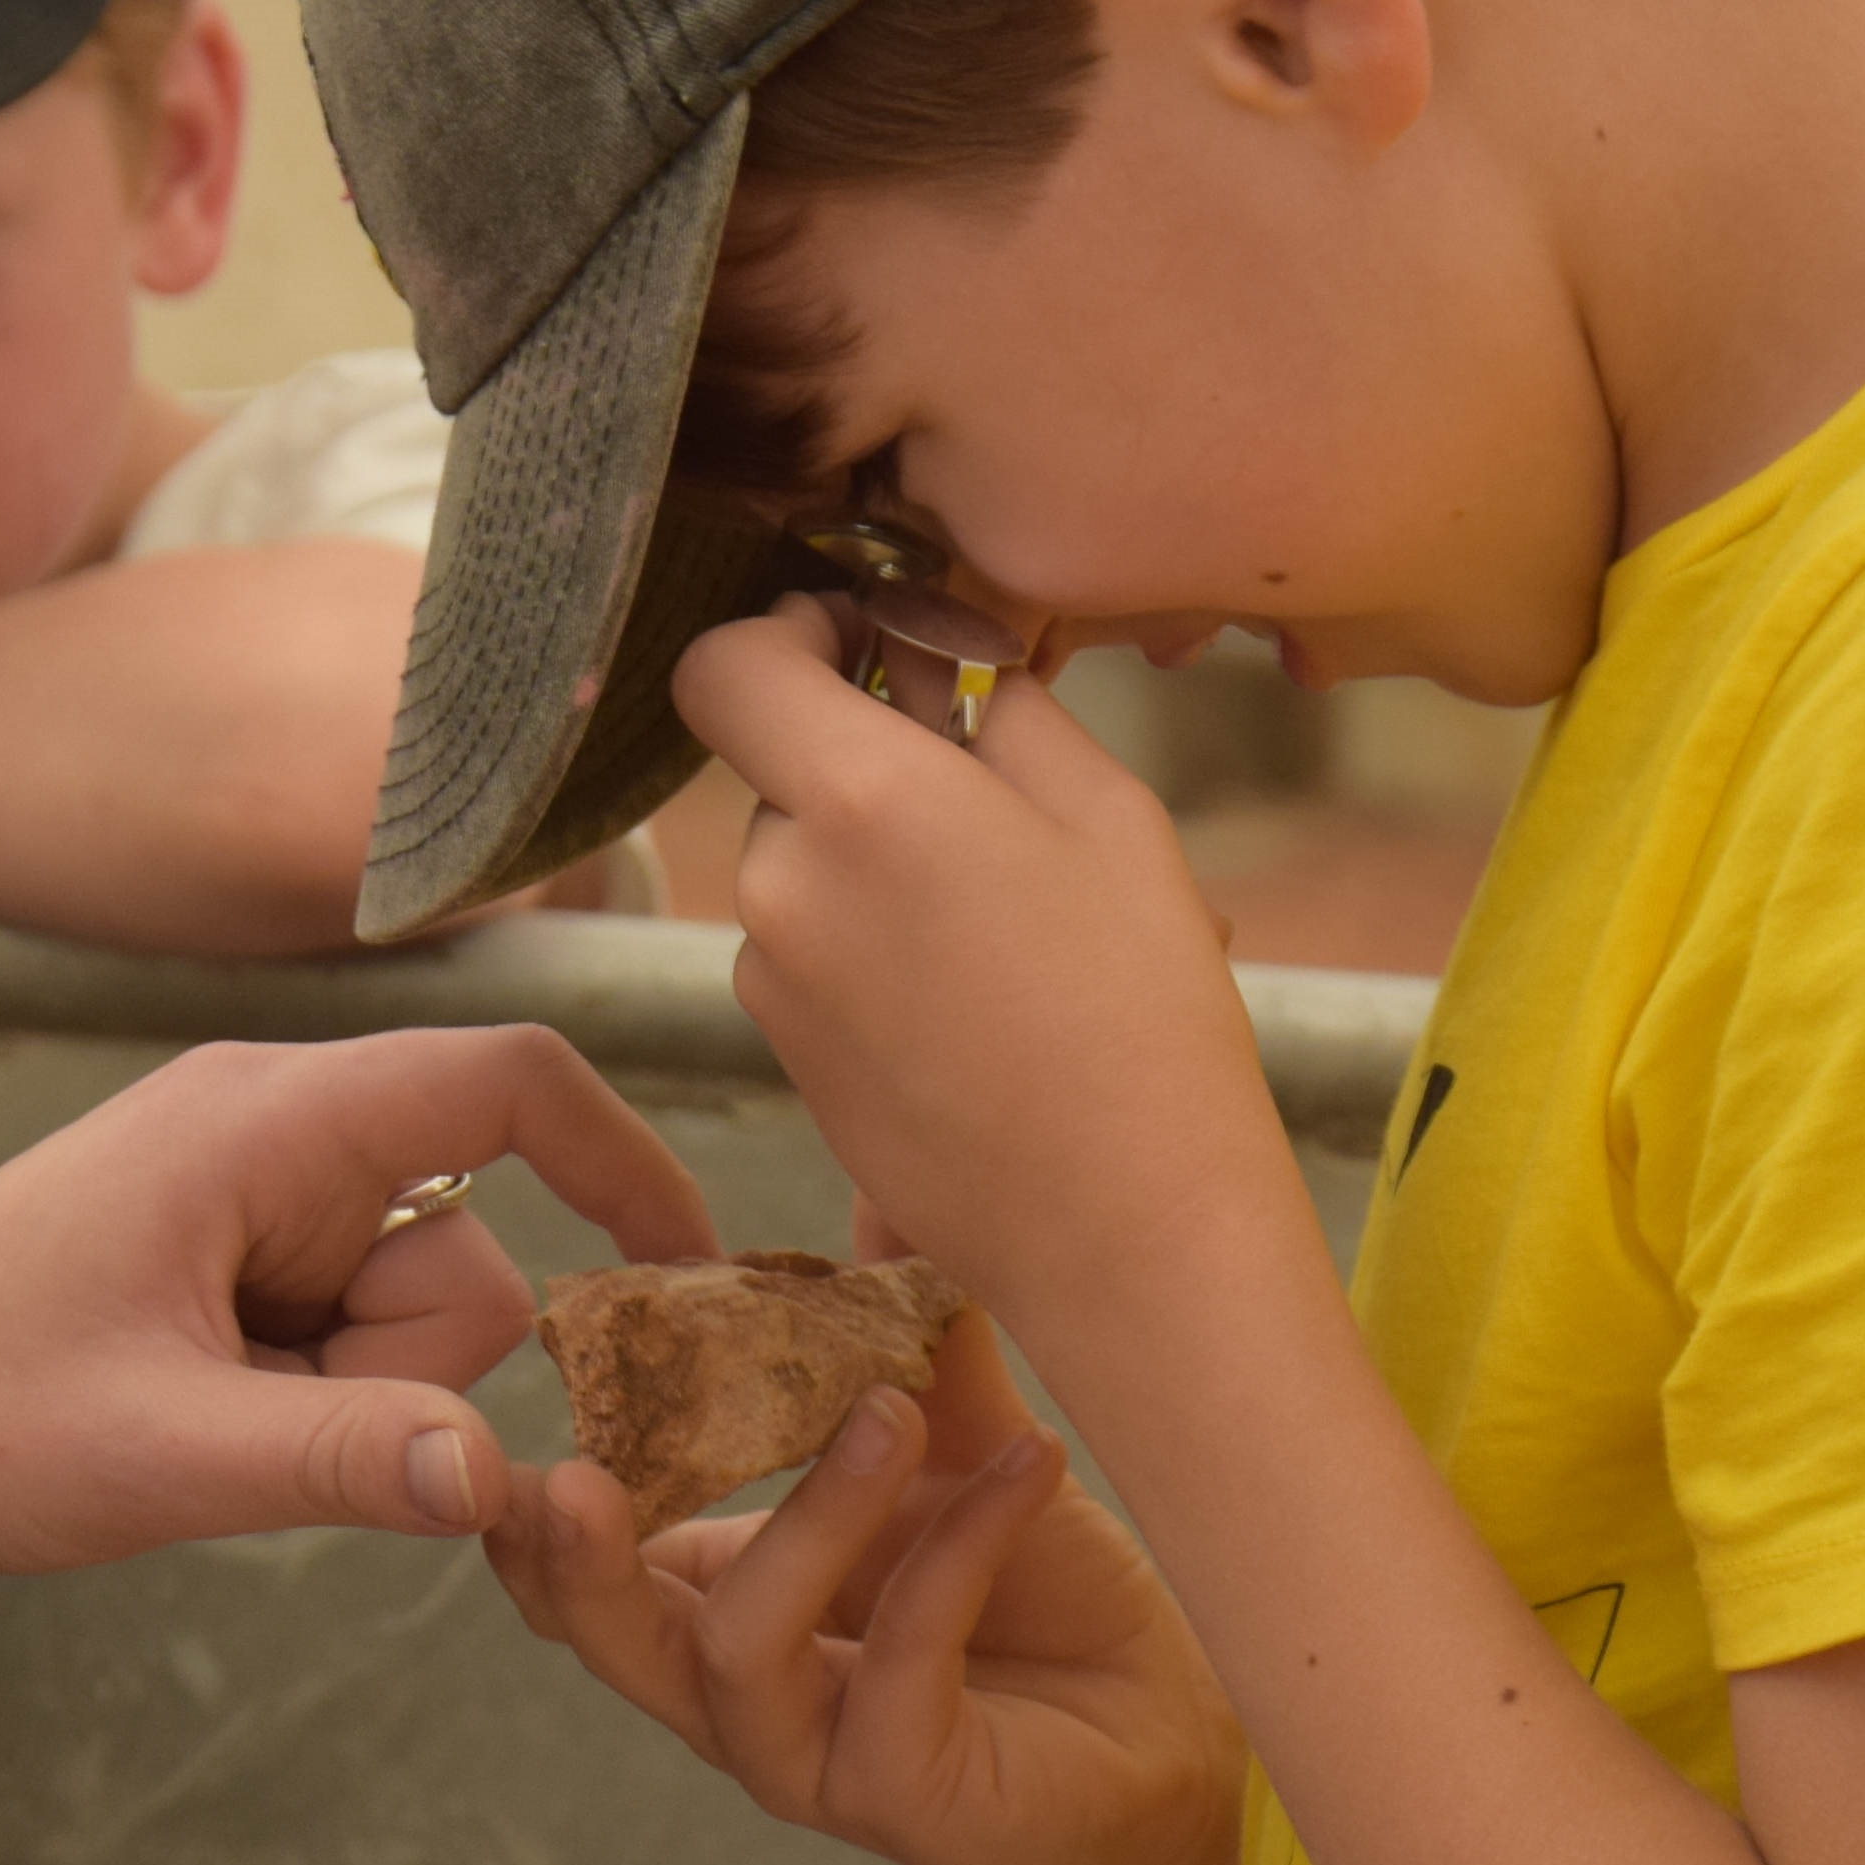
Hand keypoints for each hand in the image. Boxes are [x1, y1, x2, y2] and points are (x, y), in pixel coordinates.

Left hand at [0, 1025, 722, 1572]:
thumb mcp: (156, 1455)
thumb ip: (340, 1461)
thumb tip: (504, 1478)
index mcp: (265, 1122)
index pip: (509, 1082)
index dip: (626, 1164)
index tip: (695, 1278)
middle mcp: (271, 1129)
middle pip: (470, 1239)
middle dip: (404, 1361)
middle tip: (252, 1418)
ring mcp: (247, 1187)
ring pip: (411, 1302)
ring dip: (343, 1392)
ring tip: (197, 1420)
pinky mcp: (226, 1248)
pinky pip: (345, 1327)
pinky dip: (306, 1394)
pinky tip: (194, 1417)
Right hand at [486, 1302, 1242, 1864]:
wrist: (1185, 1726)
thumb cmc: (1053, 1597)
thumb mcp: (963, 1450)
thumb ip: (912, 1341)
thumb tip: (889, 1184)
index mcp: (723, 1601)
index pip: (587, 1572)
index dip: (536, 1509)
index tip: (527, 1401)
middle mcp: (743, 1691)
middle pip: (609, 1640)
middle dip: (574, 1562)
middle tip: (571, 1479)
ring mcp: (815, 1756)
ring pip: (742, 1648)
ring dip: (811, 1516)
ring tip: (893, 1410)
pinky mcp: (906, 1797)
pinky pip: (898, 1663)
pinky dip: (955, 1551)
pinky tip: (1030, 1466)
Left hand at [675, 596, 1303, 1337]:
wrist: (1126, 1230)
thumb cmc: (1141, 1009)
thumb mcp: (1108, 814)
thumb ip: (1000, 710)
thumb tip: (935, 663)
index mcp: (856, 797)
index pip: (724, 664)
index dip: (781, 635)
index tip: (856, 644)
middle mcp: (780, 883)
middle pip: (779, 772)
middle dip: (864, 768)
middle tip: (996, 815)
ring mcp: (768, 980)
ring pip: (801, 870)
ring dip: (877, 868)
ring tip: (1016, 934)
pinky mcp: (783, 1056)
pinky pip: (811, 958)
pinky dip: (873, 954)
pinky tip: (983, 1008)